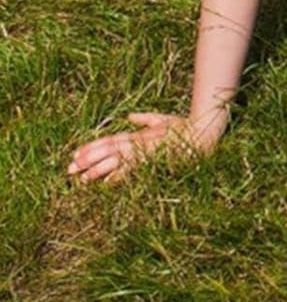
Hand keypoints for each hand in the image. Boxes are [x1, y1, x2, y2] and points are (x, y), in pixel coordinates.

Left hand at [68, 112, 199, 183]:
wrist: (203, 133)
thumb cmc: (184, 127)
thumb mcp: (163, 120)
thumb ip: (145, 119)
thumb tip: (129, 117)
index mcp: (139, 134)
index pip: (109, 140)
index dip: (91, 147)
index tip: (74, 155)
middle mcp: (139, 142)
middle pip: (108, 149)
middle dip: (88, 159)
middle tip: (69, 169)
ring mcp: (146, 151)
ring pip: (117, 160)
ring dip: (99, 169)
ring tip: (82, 179)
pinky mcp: (154, 160)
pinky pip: (134, 169)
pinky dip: (120, 176)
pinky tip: (108, 184)